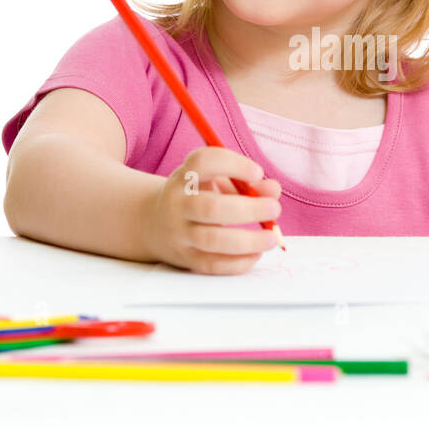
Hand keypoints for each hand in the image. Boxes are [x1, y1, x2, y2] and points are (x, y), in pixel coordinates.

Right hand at [145, 147, 282, 274]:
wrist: (153, 223)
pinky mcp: (185, 259)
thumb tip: (273, 190)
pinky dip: (239, 262)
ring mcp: (179, 234)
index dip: (233, 165)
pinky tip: (256, 254)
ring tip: (270, 238)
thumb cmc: (196, 196)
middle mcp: (177, 204)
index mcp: (184, 177)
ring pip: (212, 240)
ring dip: (248, 240)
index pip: (203, 163)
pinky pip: (213, 264)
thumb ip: (246, 182)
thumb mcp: (215, 181)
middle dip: (249, 208)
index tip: (257, 172)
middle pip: (211, 207)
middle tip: (274, 209)